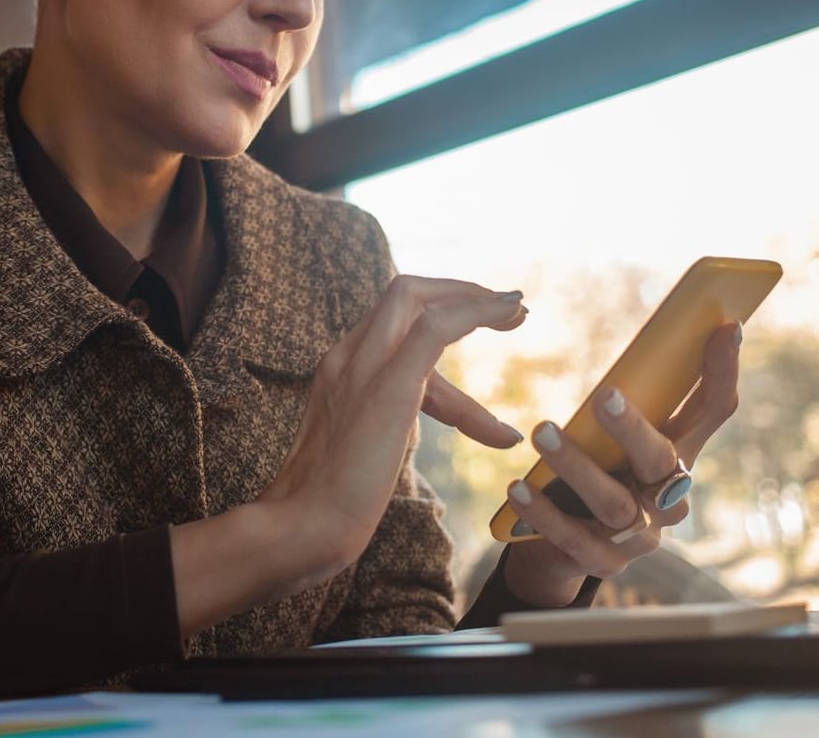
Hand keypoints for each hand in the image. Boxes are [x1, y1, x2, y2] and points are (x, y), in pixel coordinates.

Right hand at [261, 276, 529, 585]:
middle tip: (508, 308)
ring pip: (414, 296)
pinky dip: (474, 311)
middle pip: (402, 293)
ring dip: (471, 296)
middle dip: (458, 291)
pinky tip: (507, 312)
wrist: (302, 528)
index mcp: (339, 371)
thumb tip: (388, 448)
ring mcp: (362, 366)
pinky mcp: (388, 386)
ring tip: (516, 308)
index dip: (441, 326)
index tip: (482, 333)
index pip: (393, 330)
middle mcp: (347, 357)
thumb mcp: (353, 456)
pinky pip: (435, 327)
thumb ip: (372, 436)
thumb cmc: (323, 511)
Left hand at [501, 322, 742, 605]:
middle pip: (662, 460)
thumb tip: (642, 339)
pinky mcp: (603, 562)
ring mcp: (639, 535)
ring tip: (540, 432)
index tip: (726, 328)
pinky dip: (545, 512)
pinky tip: (518, 488)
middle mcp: (669, 497)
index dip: (723, 371)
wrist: (565, 545)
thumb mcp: (615, 436)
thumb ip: (630, 398)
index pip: (714, 411)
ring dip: (576, 466)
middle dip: (633, 428)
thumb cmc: (596, 471)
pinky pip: (574, 538)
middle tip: (602, 394)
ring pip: (614, 502)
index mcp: (678, 454)